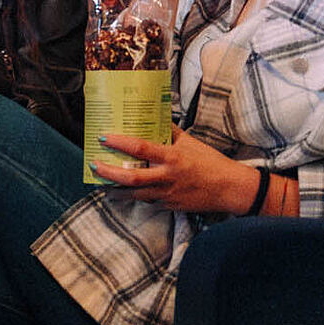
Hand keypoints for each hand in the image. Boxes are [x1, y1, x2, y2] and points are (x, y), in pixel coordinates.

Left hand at [91, 125, 257, 214]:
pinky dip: (136, 196)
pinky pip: (148, 201)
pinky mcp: (170, 206)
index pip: (140, 148)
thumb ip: (171, 132)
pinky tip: (126, 193)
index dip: (119, 142)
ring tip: (102, 184)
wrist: (229, 189)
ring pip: (134, 194)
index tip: (103, 137)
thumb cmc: (211, 162)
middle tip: (94, 165)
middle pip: (130, 177)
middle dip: (108, 172)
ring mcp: (167, 194)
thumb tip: (156, 119)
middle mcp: (167, 177)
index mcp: (172, 157)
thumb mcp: (191, 142)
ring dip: (115, 190)